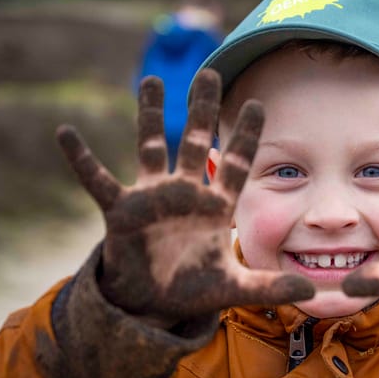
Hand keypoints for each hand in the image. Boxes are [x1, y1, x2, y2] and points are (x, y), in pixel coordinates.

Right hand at [56, 70, 313, 324]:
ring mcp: (153, 197)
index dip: (246, 136)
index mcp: (216, 205)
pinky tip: (65, 133)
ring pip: (152, 147)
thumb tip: (313, 291)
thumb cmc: (195, 289)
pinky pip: (99, 179)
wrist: (154, 304)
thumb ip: (272, 286)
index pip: (235, 162)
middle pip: (196, 141)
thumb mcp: (236, 287)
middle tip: (211, 73)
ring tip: (152, 81)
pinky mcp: (122, 211)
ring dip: (151, 116)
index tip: (259, 104)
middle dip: (204, 109)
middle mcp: (186, 193)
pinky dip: (82, 159)